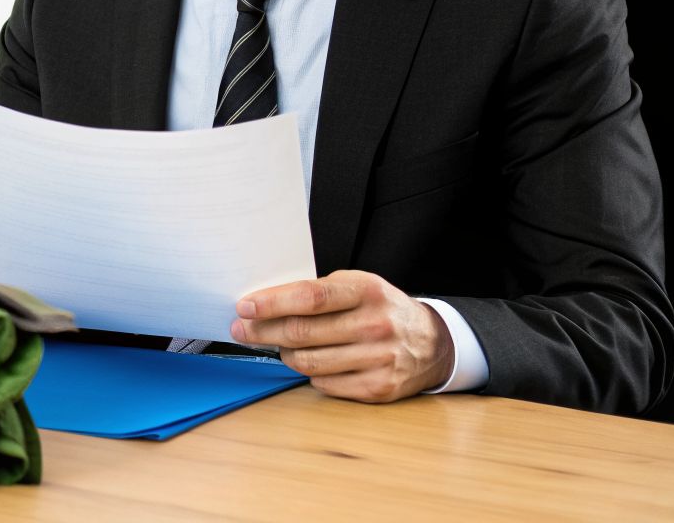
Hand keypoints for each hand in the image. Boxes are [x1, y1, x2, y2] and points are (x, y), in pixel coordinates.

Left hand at [230, 269, 453, 402]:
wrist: (431, 343)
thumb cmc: (381, 309)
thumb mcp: (358, 286)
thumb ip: (319, 292)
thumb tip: (265, 304)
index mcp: (367, 291)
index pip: (310, 297)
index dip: (272, 303)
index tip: (244, 307)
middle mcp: (375, 325)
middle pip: (302, 332)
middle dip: (263, 331)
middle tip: (242, 329)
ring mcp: (379, 359)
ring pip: (308, 362)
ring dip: (285, 354)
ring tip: (281, 346)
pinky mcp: (379, 388)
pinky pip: (325, 384)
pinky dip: (310, 374)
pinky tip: (312, 362)